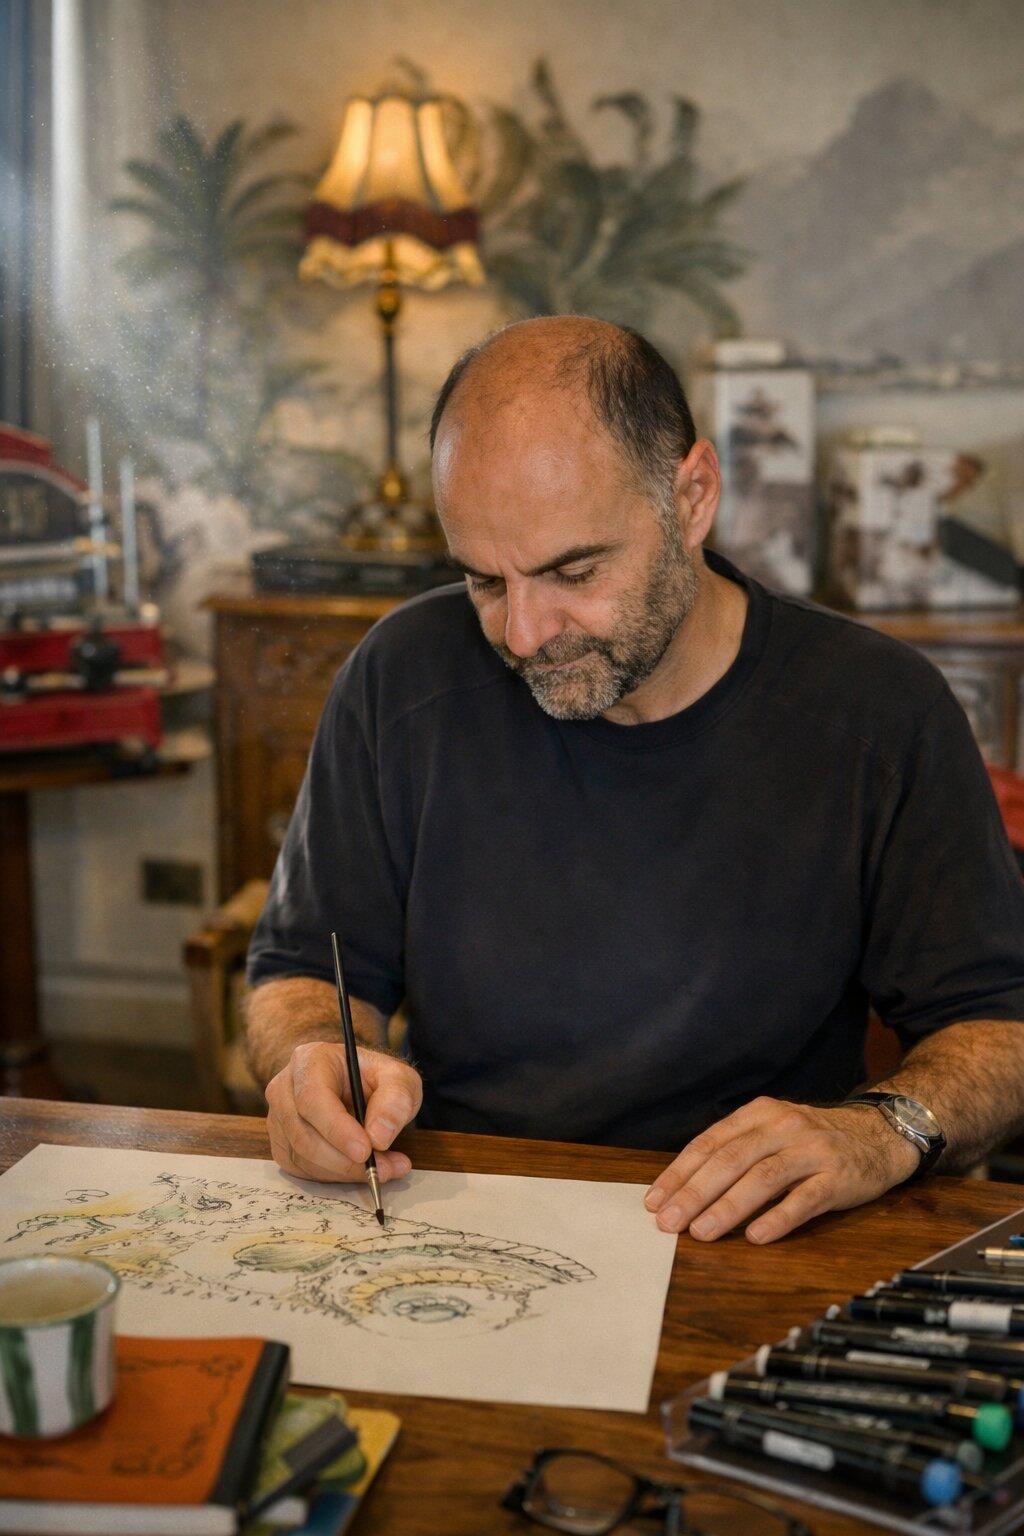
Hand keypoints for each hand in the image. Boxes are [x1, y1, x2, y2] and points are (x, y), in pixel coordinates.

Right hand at [266, 1040, 422, 1183]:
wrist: (360, 1087)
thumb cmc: (375, 1078)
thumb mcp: (399, 1078)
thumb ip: (396, 1100)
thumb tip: (379, 1137)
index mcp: (309, 1060)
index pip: (312, 1098)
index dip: (336, 1128)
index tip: (366, 1150)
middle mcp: (285, 1088)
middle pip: (303, 1134)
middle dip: (345, 1160)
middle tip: (384, 1168)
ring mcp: (279, 1118)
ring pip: (302, 1157)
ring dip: (344, 1171)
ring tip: (384, 1168)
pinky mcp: (281, 1144)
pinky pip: (302, 1170)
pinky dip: (334, 1176)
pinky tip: (360, 1168)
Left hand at [644, 1097, 921, 1244]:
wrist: (881, 1134)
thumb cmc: (813, 1140)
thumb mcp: (773, 1131)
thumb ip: (737, 1152)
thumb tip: (686, 1190)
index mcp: (759, 1114)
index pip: (710, 1143)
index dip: (680, 1172)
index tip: (654, 1200)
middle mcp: (783, 1127)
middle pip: (731, 1159)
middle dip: (695, 1192)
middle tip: (669, 1222)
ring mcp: (812, 1151)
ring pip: (763, 1178)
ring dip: (728, 1206)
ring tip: (702, 1232)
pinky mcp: (838, 1177)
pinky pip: (805, 1199)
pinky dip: (778, 1217)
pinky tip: (756, 1236)